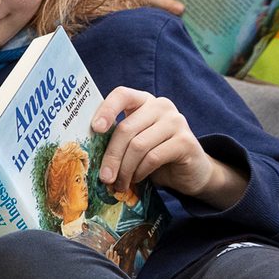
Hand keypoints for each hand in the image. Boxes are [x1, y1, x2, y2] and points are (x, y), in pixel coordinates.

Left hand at [92, 87, 245, 205]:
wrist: (191, 171)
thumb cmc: (155, 156)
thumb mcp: (134, 143)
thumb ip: (117, 140)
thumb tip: (87, 154)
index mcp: (143, 101)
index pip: (122, 94)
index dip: (106, 110)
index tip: (95, 129)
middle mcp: (161, 106)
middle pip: (126, 129)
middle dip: (111, 156)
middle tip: (104, 178)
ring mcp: (176, 121)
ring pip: (138, 145)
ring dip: (125, 169)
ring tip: (119, 184)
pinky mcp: (186, 141)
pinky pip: (153, 157)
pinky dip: (141, 172)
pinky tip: (138, 179)